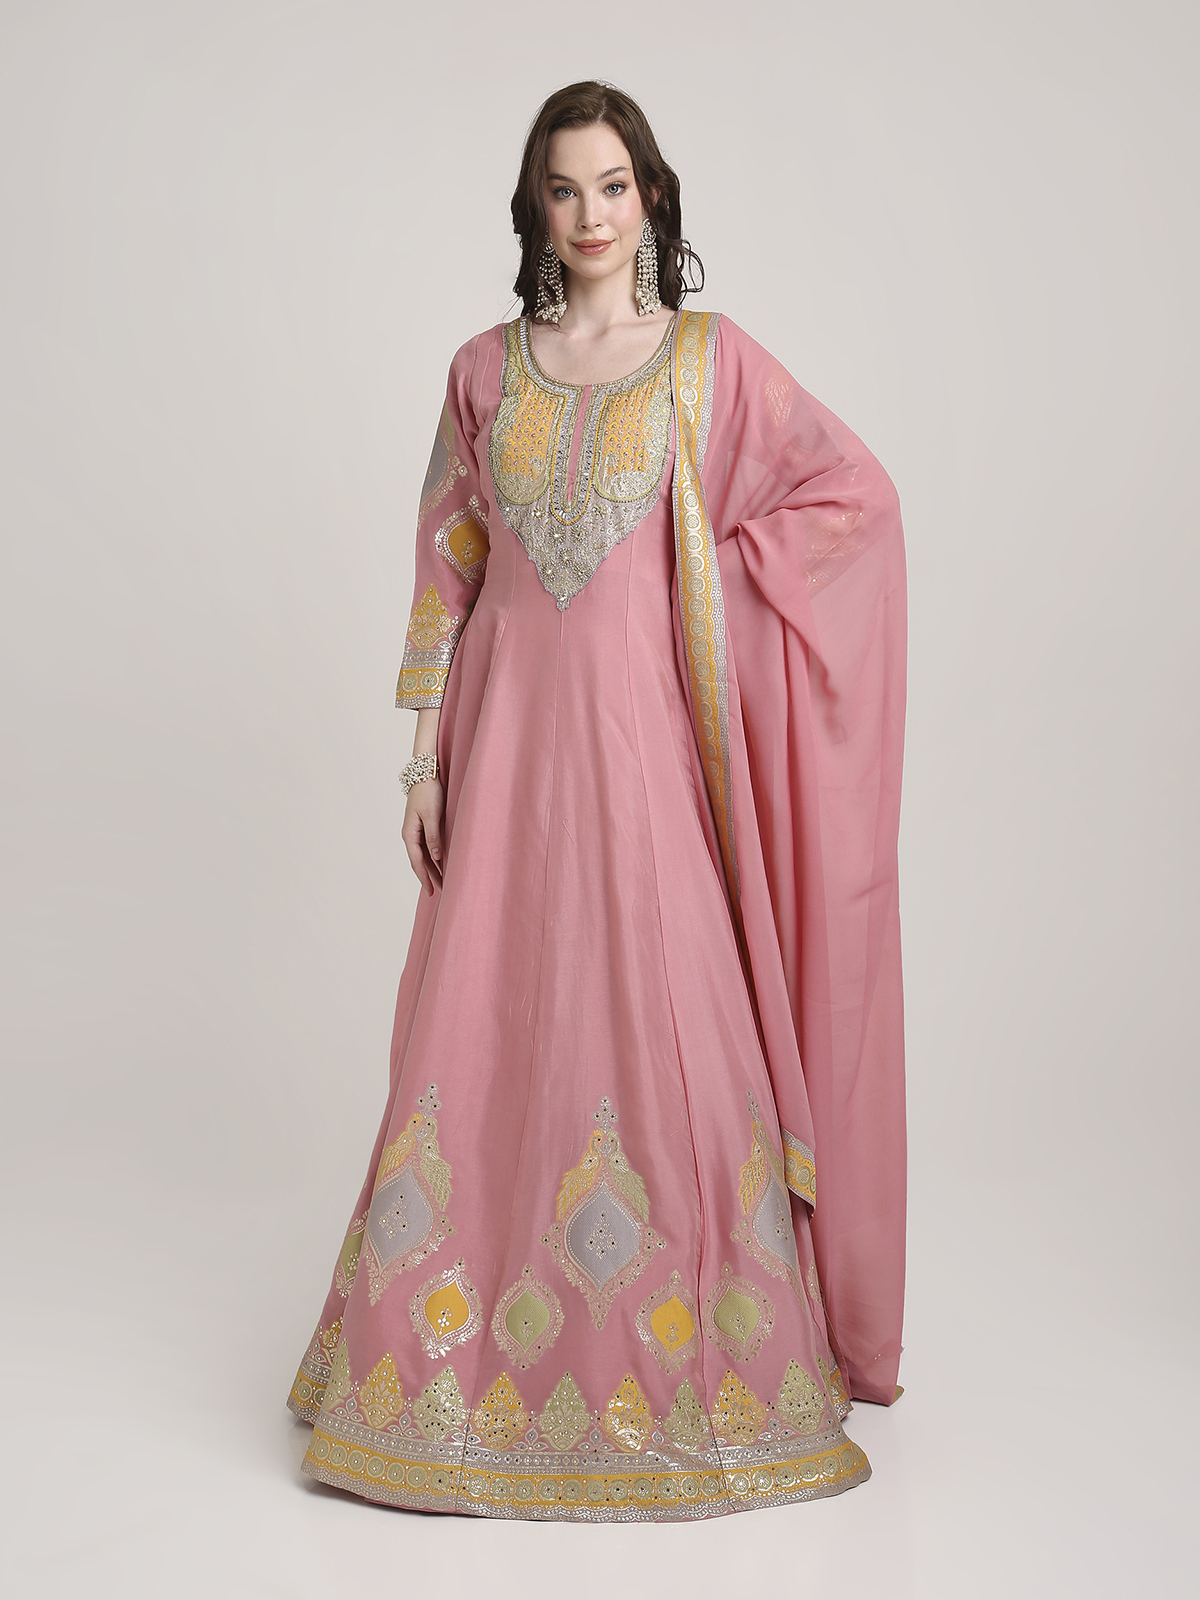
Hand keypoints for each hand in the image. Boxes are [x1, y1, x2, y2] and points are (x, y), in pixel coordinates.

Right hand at [402, 777, 444, 895]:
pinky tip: (440, 862)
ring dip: (432, 868)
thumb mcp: (432, 815)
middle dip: (429, 877)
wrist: (424, 773)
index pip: (417, 862)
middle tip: (440, 892)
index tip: (432, 891)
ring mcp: (415, 830)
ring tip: (441, 881)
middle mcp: (410, 834)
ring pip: (423, 854)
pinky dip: (432, 857)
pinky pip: (426, 846)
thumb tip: (436, 858)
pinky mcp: (422, 825)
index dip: (425, 878)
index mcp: (409, 834)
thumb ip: (433, 837)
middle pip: (419, 861)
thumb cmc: (428, 792)